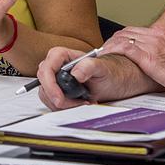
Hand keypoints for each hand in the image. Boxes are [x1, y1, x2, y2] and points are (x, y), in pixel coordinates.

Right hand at [36, 46, 153, 109]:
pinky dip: (65, 107)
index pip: (47, 66)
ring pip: (47, 94)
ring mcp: (59, 80)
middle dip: (55, 96)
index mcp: (65, 56)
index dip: (49, 82)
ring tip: (81, 103)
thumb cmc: (113, 72)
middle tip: (72, 104)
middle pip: (44, 82)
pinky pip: (53, 102)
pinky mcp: (61, 92)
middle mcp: (59, 67)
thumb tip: (75, 73)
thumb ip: (89, 66)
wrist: (120, 82)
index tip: (59, 97)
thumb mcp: (103, 68)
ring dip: (62, 104)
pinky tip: (80, 104)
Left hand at [103, 25, 164, 95]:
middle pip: (125, 32)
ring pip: (122, 38)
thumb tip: (159, 66)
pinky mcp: (149, 56)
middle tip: (102, 52)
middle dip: (111, 41)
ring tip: (99, 55)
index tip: (112, 47)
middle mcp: (156, 36)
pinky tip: (105, 57)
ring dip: (108, 46)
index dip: (120, 38)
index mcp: (162, 36)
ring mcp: (152, 45)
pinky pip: (124, 48)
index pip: (134, 31)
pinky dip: (112, 50)